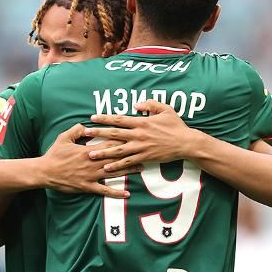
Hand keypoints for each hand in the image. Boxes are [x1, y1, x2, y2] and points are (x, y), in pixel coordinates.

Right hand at [39, 124, 140, 197]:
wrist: (45, 172)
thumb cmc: (54, 155)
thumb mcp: (64, 137)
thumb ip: (77, 130)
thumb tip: (87, 125)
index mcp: (88, 150)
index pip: (109, 143)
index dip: (123, 139)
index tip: (134, 136)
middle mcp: (93, 163)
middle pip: (116, 157)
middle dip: (131, 154)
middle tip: (144, 151)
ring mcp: (91, 176)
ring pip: (114, 172)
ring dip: (128, 171)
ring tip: (141, 169)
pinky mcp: (88, 187)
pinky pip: (105, 191)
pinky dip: (116, 193)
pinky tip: (127, 194)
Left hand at [83, 100, 203, 171]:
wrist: (186, 143)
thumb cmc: (176, 126)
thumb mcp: (165, 109)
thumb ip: (150, 104)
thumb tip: (137, 104)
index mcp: (142, 122)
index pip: (119, 119)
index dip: (105, 118)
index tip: (93, 117)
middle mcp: (138, 134)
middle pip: (114, 133)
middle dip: (98, 133)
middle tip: (86, 133)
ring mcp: (141, 147)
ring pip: (118, 149)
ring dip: (103, 151)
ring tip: (90, 153)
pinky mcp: (145, 158)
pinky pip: (128, 162)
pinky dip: (117, 165)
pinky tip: (107, 167)